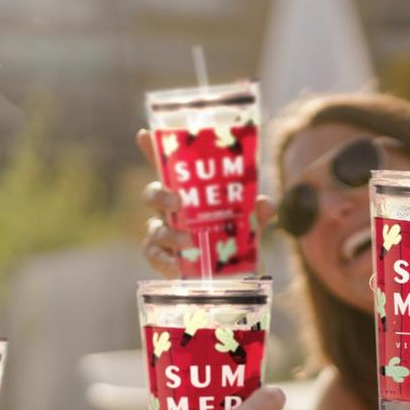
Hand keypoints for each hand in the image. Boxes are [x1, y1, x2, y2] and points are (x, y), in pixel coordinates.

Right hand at [135, 129, 274, 276]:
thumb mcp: (250, 222)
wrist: (233, 274)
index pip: (167, 168)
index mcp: (187, 193)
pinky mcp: (162, 259)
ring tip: (189, 240)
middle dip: (161, 195)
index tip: (144, 135)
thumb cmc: (235, 239)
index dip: (153, 150)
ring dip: (170, 233)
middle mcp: (170, 211)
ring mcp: (163, 234)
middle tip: (179, 201)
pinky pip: (155, 256)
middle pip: (152, 195)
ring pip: (154, 228)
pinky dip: (165, 260)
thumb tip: (266, 204)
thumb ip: (257, 211)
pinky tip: (176, 264)